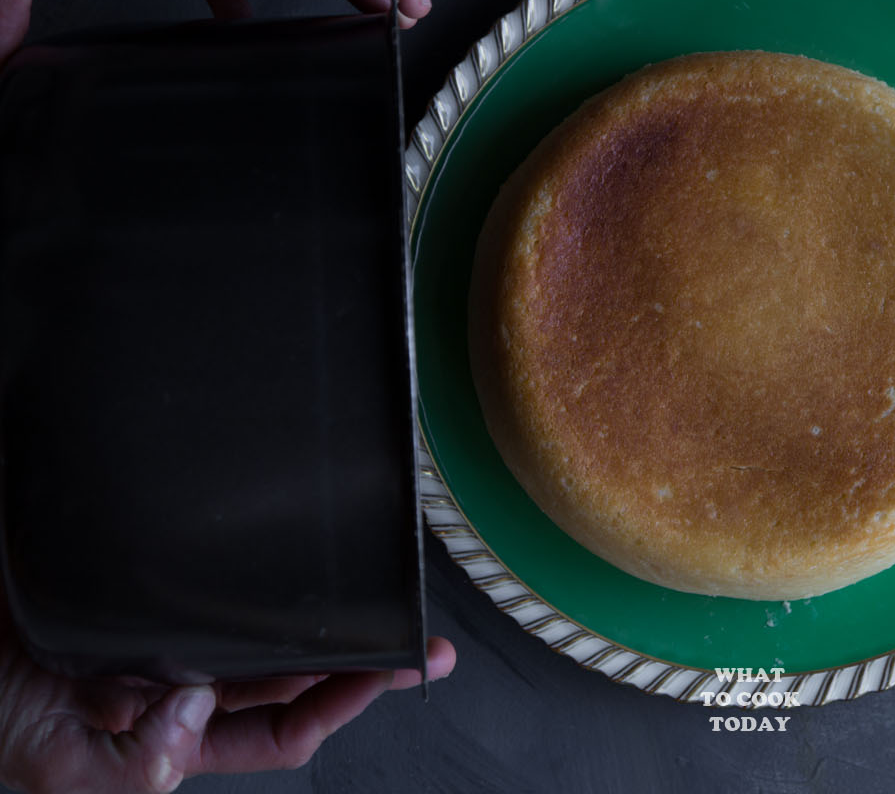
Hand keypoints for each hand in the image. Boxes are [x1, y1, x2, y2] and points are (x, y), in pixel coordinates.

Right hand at [0, 596, 457, 792]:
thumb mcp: (50, 764)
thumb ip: (125, 766)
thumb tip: (193, 716)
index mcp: (176, 732)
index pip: (281, 725)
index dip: (343, 703)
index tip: (398, 671)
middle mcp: (186, 680)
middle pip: (293, 671)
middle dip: (362, 657)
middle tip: (423, 634)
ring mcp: (173, 631)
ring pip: (268, 623)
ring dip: (325, 609)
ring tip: (381, 589)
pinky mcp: (151, 585)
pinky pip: (216, 577)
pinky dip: (257, 568)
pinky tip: (291, 550)